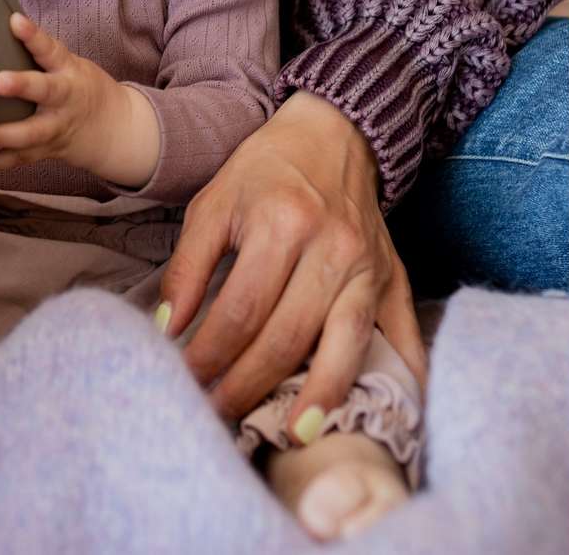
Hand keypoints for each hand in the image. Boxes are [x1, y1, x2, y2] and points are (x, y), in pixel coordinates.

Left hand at [0, 13, 119, 173]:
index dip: (34, 36)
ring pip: (30, 135)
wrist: (115, 129)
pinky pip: (20, 159)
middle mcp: (64, 100)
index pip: (51, 50)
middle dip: (23, 86)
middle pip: (46, 92)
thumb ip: (41, 53)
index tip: (15, 21)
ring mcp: (55, 129)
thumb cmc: (84, 88)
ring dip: (2, 135)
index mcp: (69, 72)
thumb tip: (1, 22)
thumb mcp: (71, 64)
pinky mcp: (46, 151)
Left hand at [157, 91, 426, 423]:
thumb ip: (187, 266)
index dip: (211, 354)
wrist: (332, 133)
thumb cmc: (264, 171)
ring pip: (344, 345)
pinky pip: (401, 334)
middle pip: (288, 336)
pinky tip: (391, 413)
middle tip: (219, 417)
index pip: (241, 309)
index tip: (187, 383)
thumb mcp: (213, 203)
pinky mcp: (394, 277)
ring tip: (292, 436)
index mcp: (282, 223)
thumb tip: (167, 330)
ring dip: (318, 397)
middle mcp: (332, 247)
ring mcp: (368, 266)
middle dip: (249, 385)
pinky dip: (401, 376)